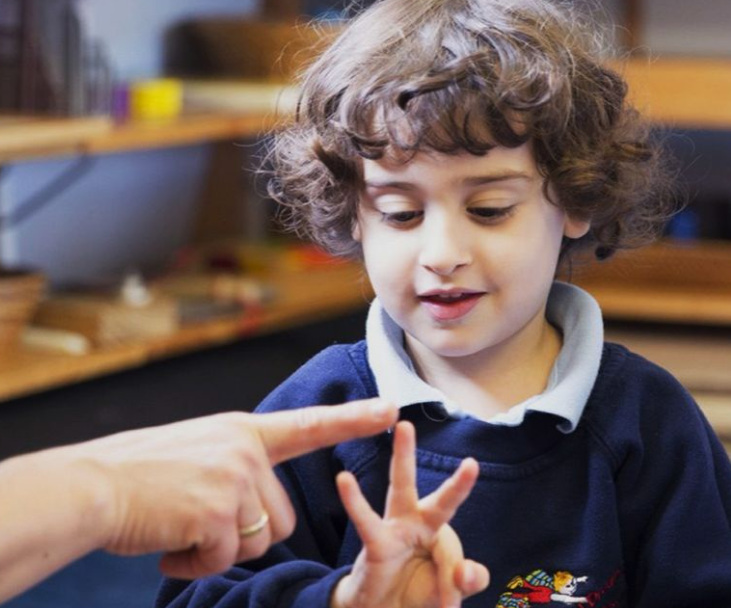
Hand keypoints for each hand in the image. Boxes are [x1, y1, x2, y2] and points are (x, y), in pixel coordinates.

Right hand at [80, 399, 397, 577]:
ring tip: (180, 531)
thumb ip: (237, 467)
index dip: (353, 419)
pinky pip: (225, 559)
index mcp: (245, 431)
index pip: (310, 424)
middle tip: (196, 525)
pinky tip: (169, 546)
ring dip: (220, 550)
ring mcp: (235, 478)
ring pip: (259, 542)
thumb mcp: (200, 451)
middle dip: (246, 535)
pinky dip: (196, 564)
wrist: (93, 484)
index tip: (392, 409)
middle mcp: (246, 449)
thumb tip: (259, 512)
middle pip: (281, 518)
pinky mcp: (218, 512)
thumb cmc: (141, 472)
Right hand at [332, 421, 488, 607]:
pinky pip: (366, 520)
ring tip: (406, 427)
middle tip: (473, 463)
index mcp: (439, 535)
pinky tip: (344, 479)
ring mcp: (396, 529)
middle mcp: (419, 524)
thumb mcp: (446, 592)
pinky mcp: (375, 541)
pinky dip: (355, 500)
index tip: (450, 602)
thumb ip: (464, 580)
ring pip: (403, 488)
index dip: (455, 582)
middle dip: (457, 481)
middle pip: (442, 499)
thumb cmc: (414, 594)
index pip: (455, 553)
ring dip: (404, 457)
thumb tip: (467, 571)